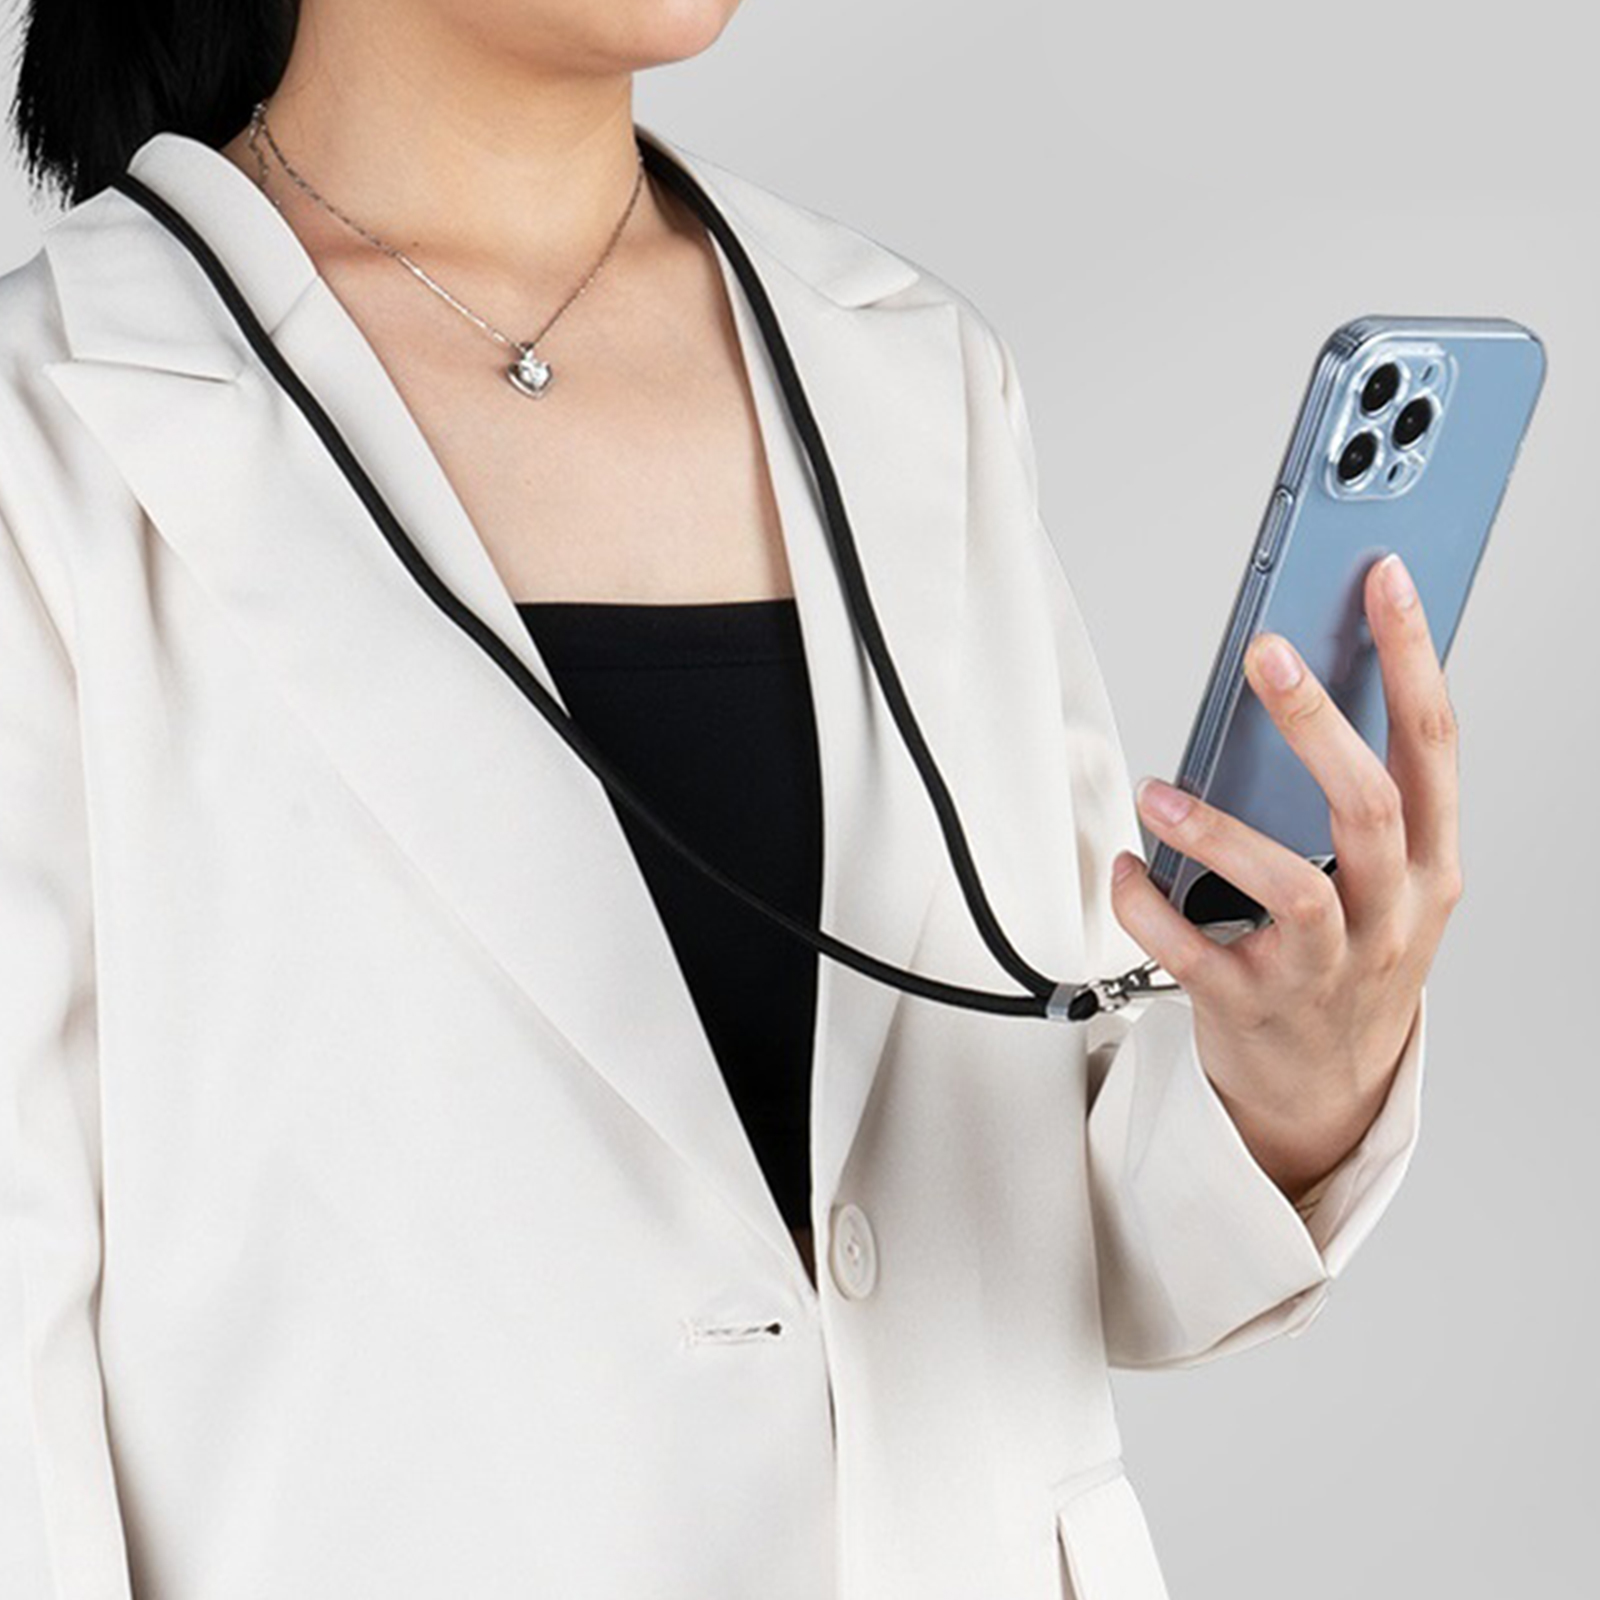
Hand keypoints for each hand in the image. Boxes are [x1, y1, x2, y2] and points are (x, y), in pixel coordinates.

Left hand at [1109, 551, 1460, 1201]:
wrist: (1328, 1089)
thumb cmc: (1353, 962)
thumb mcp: (1391, 883)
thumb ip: (1365, 798)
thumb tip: (1307, 676)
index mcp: (1431, 868)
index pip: (1434, 745)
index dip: (1414, 657)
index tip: (1384, 579)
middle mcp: (1390, 915)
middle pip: (1371, 806)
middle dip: (1319, 723)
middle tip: (1268, 653)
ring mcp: (1325, 967)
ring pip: (1292, 887)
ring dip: (1221, 831)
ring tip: (1160, 791)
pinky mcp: (1252, 1006)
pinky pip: (1193, 953)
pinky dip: (1148, 907)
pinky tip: (1124, 867)